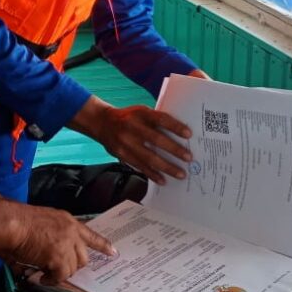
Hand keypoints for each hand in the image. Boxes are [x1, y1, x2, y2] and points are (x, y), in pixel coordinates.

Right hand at [4, 204, 115, 285]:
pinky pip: (60, 276)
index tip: (112, 252)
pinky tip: (42, 278)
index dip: (103, 245)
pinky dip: (51, 280)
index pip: (91, 234)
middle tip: (60, 270)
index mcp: (67, 220)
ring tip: (46, 274)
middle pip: (84, 256)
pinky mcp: (59, 257)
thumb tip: (47, 256)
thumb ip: (51, 236)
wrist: (10, 222)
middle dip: (73, 265)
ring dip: (59, 273)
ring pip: (72, 268)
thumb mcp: (42, 222)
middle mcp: (71, 231)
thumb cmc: (17, 221)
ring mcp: (66, 244)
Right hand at [73, 98, 192, 184]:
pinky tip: (162, 179)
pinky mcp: (121, 154)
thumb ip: (156, 121)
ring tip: (180, 173)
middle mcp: (132, 127)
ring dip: (167, 167)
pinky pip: (139, 166)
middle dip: (174, 150)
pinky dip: (152, 174)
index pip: (160, 119)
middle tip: (188, 158)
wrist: (102, 122)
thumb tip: (179, 134)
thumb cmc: (128, 117)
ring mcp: (126, 142)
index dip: (175, 127)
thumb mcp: (141, 112)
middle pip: (156, 140)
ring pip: (149, 157)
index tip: (189, 134)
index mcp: (140, 113)